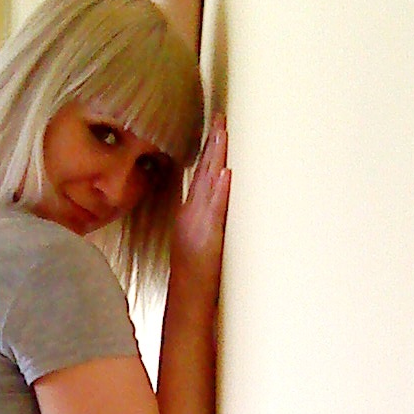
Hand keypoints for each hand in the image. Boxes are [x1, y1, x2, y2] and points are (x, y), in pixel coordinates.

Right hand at [172, 114, 229, 292]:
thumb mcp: (197, 237)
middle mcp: (194, 211)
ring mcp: (200, 221)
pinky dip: (219, 190)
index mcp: (191, 210)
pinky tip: (225, 173)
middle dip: (213, 144)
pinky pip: (214, 208)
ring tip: (223, 133)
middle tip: (222, 118)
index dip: (209, 149)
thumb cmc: (194, 270)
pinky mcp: (209, 233)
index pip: (200, 173)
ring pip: (208, 183)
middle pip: (204, 171)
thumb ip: (205, 215)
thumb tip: (219, 191)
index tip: (217, 127)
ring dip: (216, 158)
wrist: (189, 295)